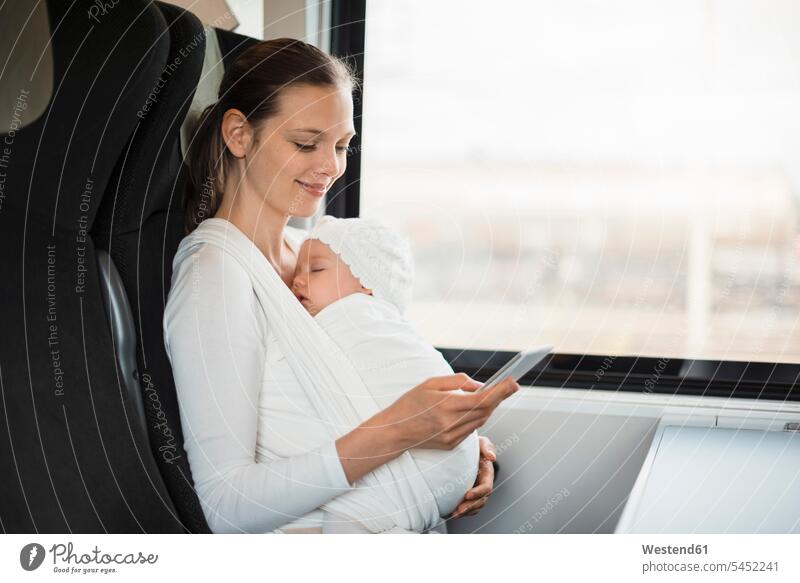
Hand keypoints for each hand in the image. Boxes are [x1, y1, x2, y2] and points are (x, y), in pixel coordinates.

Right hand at [383, 373, 518, 450]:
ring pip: (481, 420)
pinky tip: (476, 408)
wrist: (394, 431)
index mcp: (446, 406)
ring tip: (493, 395)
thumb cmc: (410, 404)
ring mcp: (452, 437)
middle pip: (486, 410)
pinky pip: (472, 429)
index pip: (482, 399)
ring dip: (489, 407)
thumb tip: (479, 385)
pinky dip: (478, 417)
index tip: (512, 382)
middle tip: (508, 385)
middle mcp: (451, 424)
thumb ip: (456, 381)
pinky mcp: (451, 444)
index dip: (501, 391)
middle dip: (499, 397)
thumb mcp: (430, 384)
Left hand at [449, 436, 496, 518]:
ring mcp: (477, 491)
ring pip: (475, 507)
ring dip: (466, 512)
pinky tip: (451, 513)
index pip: (486, 487)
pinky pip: (469, 507)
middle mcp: (484, 485)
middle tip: (458, 511)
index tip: (466, 495)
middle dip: (470, 507)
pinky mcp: (469, 494)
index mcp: (488, 474)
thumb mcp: (482, 442)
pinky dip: (463, 512)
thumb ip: (487, 447)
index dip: (478, 493)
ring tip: (453, 515)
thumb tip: (491, 457)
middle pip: (481, 501)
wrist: (466, 450)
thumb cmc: (475, 445)